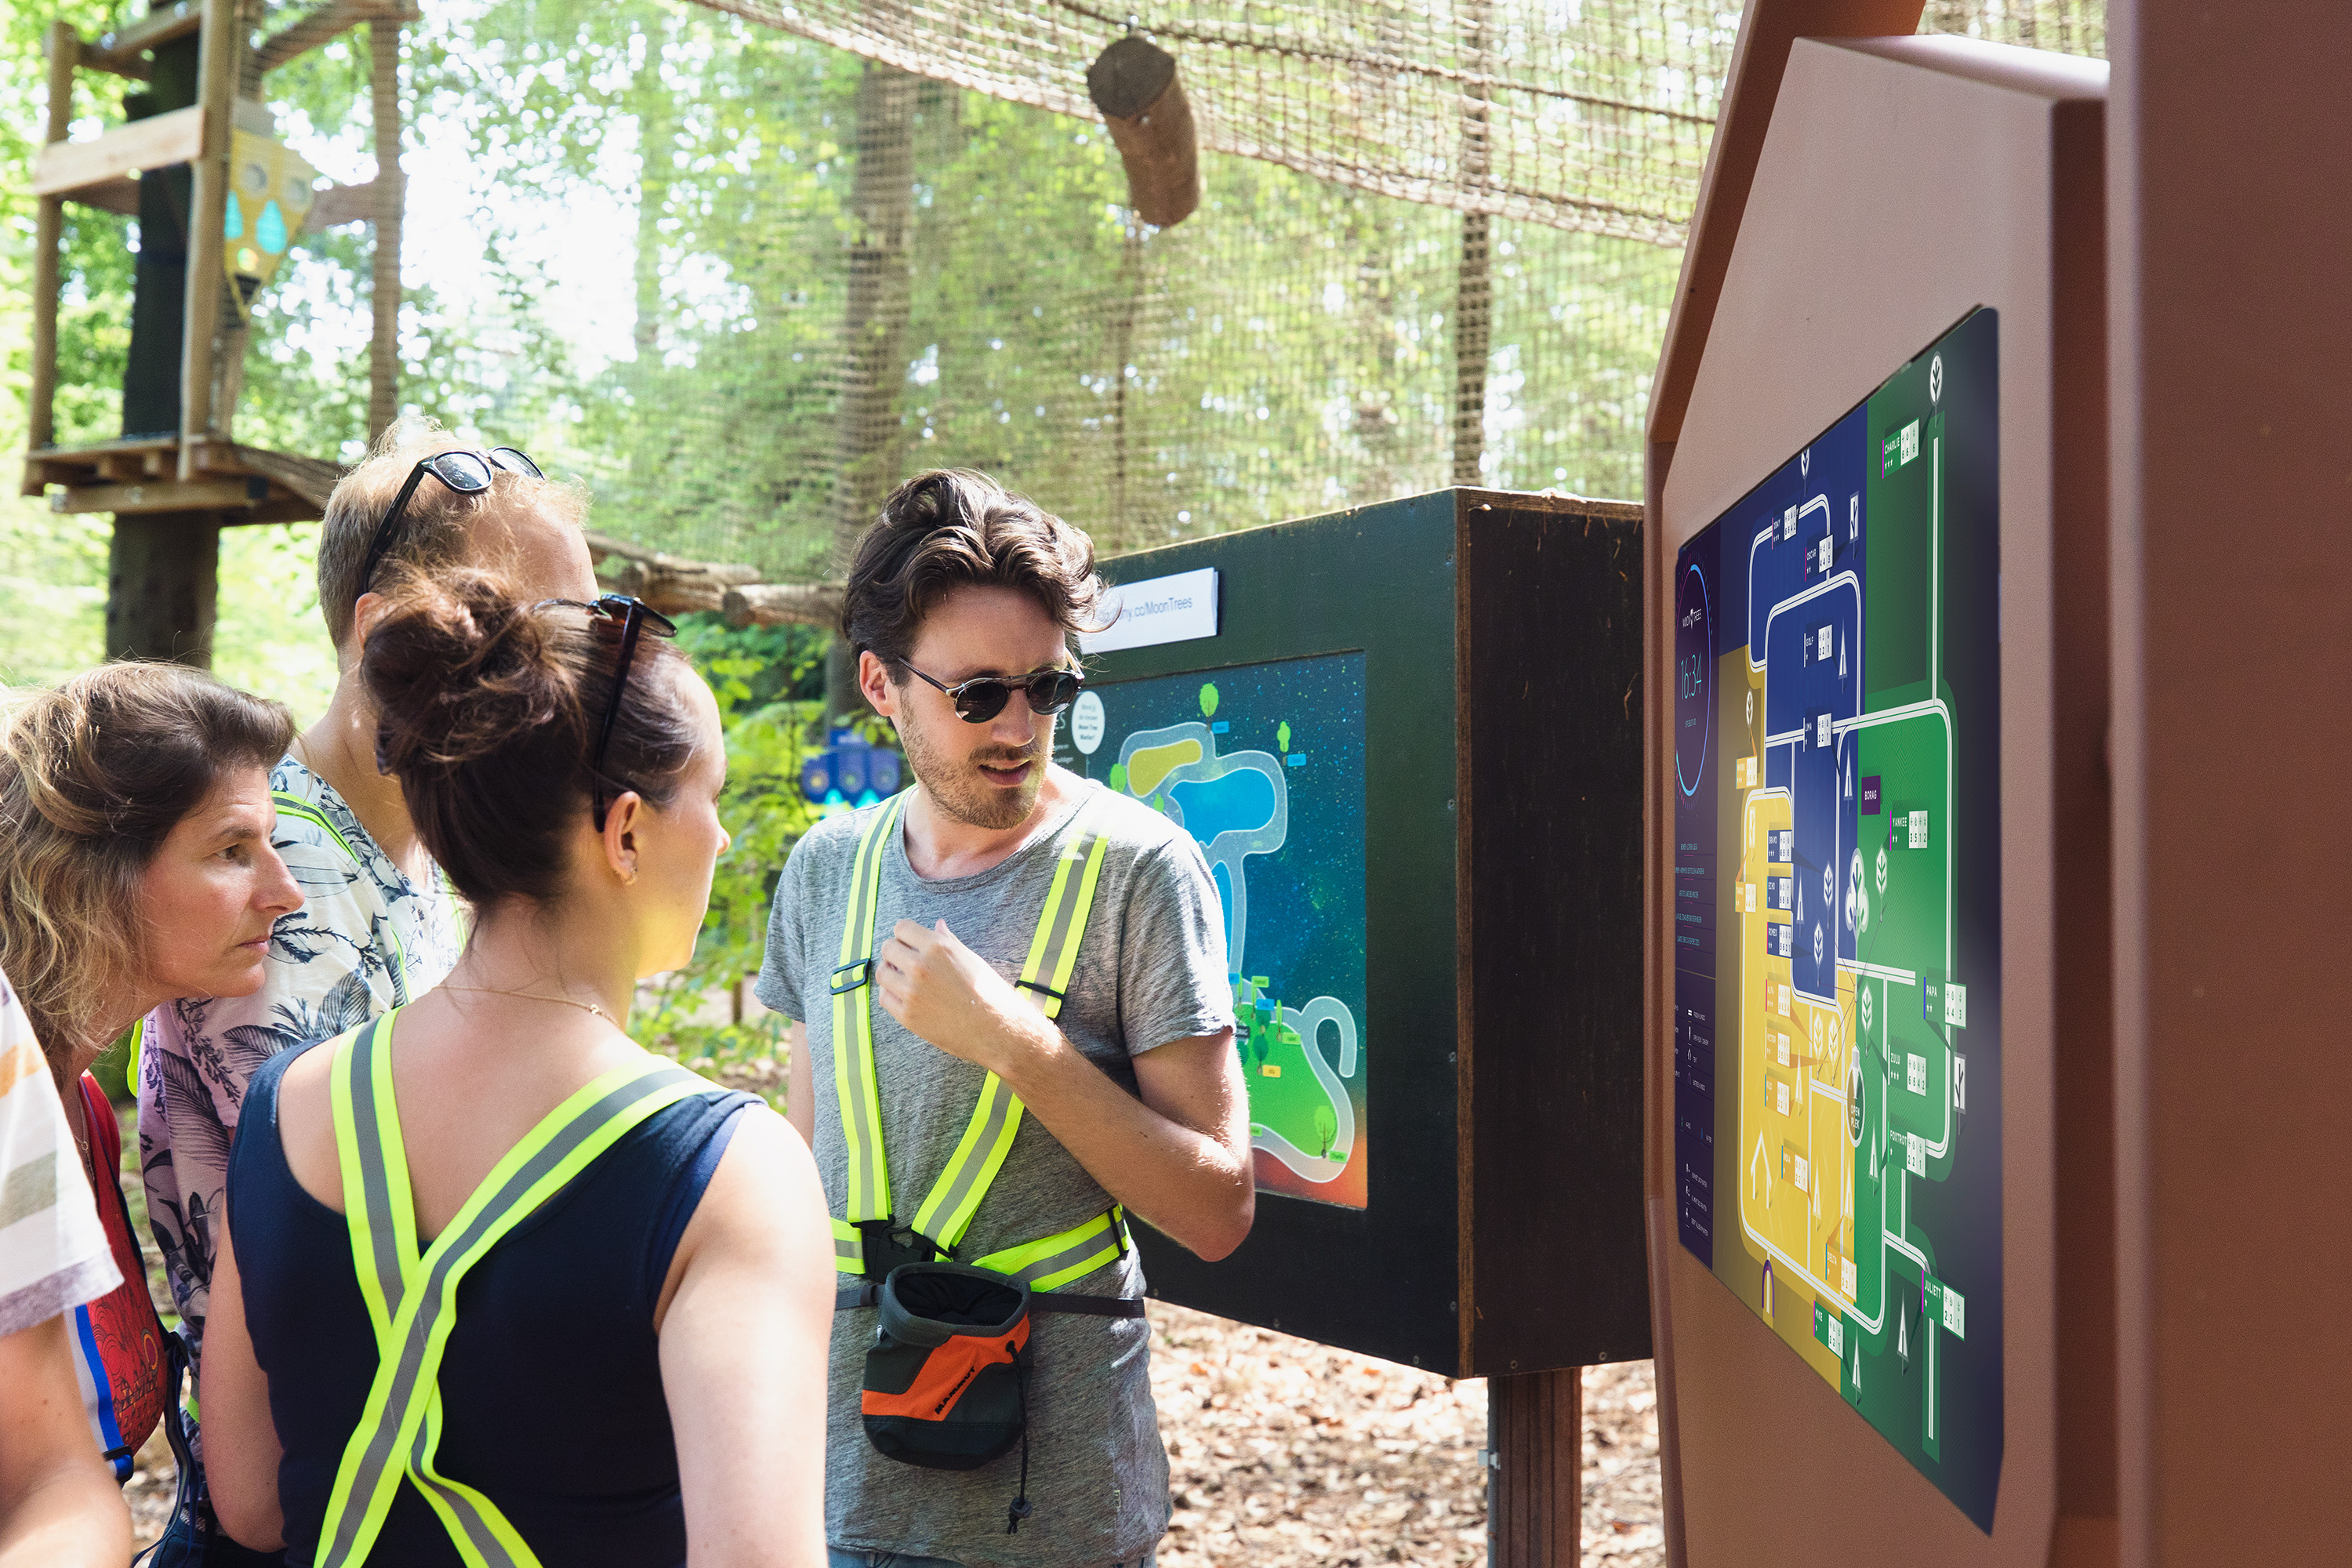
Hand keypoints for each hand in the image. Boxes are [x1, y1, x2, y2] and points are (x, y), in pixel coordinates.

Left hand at [874, 919, 1044, 1074]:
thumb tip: (938, 925)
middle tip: (905, 961)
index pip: (902, 928)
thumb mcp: (971, 959)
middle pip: (888, 948)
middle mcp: (920, 966)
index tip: (909, 943)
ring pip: (883, 973)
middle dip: (895, 952)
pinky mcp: (907, 1016)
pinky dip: (891, 994)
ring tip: (904, 979)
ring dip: (891, 973)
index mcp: (938, 947)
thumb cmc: (989, 993)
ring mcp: (911, 992)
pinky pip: (885, 998)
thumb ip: (948, 941)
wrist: (997, 1030)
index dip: (905, 935)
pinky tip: (905, 996)